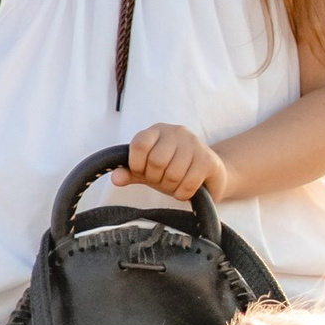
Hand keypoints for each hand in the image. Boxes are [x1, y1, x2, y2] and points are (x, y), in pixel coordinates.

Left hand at [114, 121, 228, 201]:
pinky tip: (185, 190)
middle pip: (156, 161)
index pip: (139, 144)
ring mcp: (195, 144)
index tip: (143, 173)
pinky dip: (183, 193)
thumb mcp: (149, 170)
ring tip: (175, 185)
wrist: (209, 174)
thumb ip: (131, 173)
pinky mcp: (208, 160)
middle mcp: (177, 132)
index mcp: (157, 130)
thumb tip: (115, 178)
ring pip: (173, 173)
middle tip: (162, 181)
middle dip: (156, 179)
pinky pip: (188, 183)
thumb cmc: (174, 169)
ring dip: (171, 187)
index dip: (137, 165)